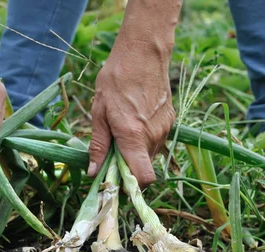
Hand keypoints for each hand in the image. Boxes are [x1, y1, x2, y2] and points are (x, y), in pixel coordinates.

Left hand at [88, 38, 175, 187]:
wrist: (143, 52)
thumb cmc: (116, 80)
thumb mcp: (99, 113)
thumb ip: (98, 145)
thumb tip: (93, 172)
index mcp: (133, 136)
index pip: (143, 178)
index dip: (131, 186)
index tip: (116, 182)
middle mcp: (153, 136)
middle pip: (144, 168)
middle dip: (128, 168)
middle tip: (110, 155)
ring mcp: (165, 128)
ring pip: (150, 155)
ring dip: (135, 153)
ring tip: (120, 133)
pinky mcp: (170, 120)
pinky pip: (156, 141)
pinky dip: (144, 141)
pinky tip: (133, 122)